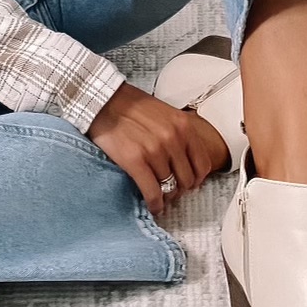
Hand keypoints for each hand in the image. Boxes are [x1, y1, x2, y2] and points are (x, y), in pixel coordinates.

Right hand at [85, 80, 226, 216]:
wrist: (104, 100)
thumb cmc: (132, 106)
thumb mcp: (165, 114)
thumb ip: (178, 134)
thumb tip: (185, 162)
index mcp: (183, 125)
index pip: (202, 164)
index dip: (196, 179)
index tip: (189, 183)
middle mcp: (173, 138)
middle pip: (187, 180)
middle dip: (180, 189)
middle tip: (172, 191)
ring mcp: (155, 150)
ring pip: (170, 188)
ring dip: (165, 196)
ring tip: (160, 197)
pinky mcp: (135, 160)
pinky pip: (152, 192)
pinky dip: (154, 204)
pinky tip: (152, 205)